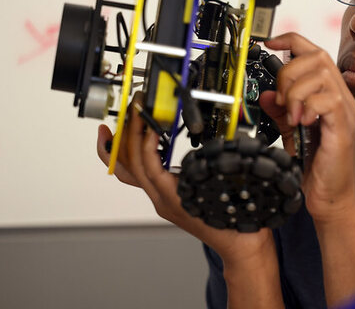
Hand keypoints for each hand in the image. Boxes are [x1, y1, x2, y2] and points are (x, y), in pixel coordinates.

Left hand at [95, 93, 274, 264]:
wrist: (240, 244)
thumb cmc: (234, 224)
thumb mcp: (225, 187)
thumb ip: (209, 166)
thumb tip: (202, 144)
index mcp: (173, 199)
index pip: (148, 166)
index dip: (145, 141)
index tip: (150, 120)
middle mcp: (162, 200)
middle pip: (132, 166)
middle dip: (128, 136)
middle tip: (132, 111)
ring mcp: (163, 200)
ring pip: (130, 174)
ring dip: (120, 150)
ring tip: (113, 129)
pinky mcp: (167, 198)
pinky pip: (141, 177)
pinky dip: (133, 159)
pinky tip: (134, 146)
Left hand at [262, 33, 354, 223]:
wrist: (332, 198)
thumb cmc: (318, 168)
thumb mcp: (291, 133)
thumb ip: (280, 112)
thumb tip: (265, 94)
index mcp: (329, 94)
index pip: (313, 52)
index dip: (291, 40)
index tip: (269, 43)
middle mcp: (341, 97)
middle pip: (316, 57)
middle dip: (289, 72)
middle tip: (280, 100)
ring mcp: (345, 111)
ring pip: (321, 74)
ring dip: (296, 91)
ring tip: (290, 115)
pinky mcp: (344, 127)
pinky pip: (328, 100)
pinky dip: (308, 107)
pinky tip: (301, 123)